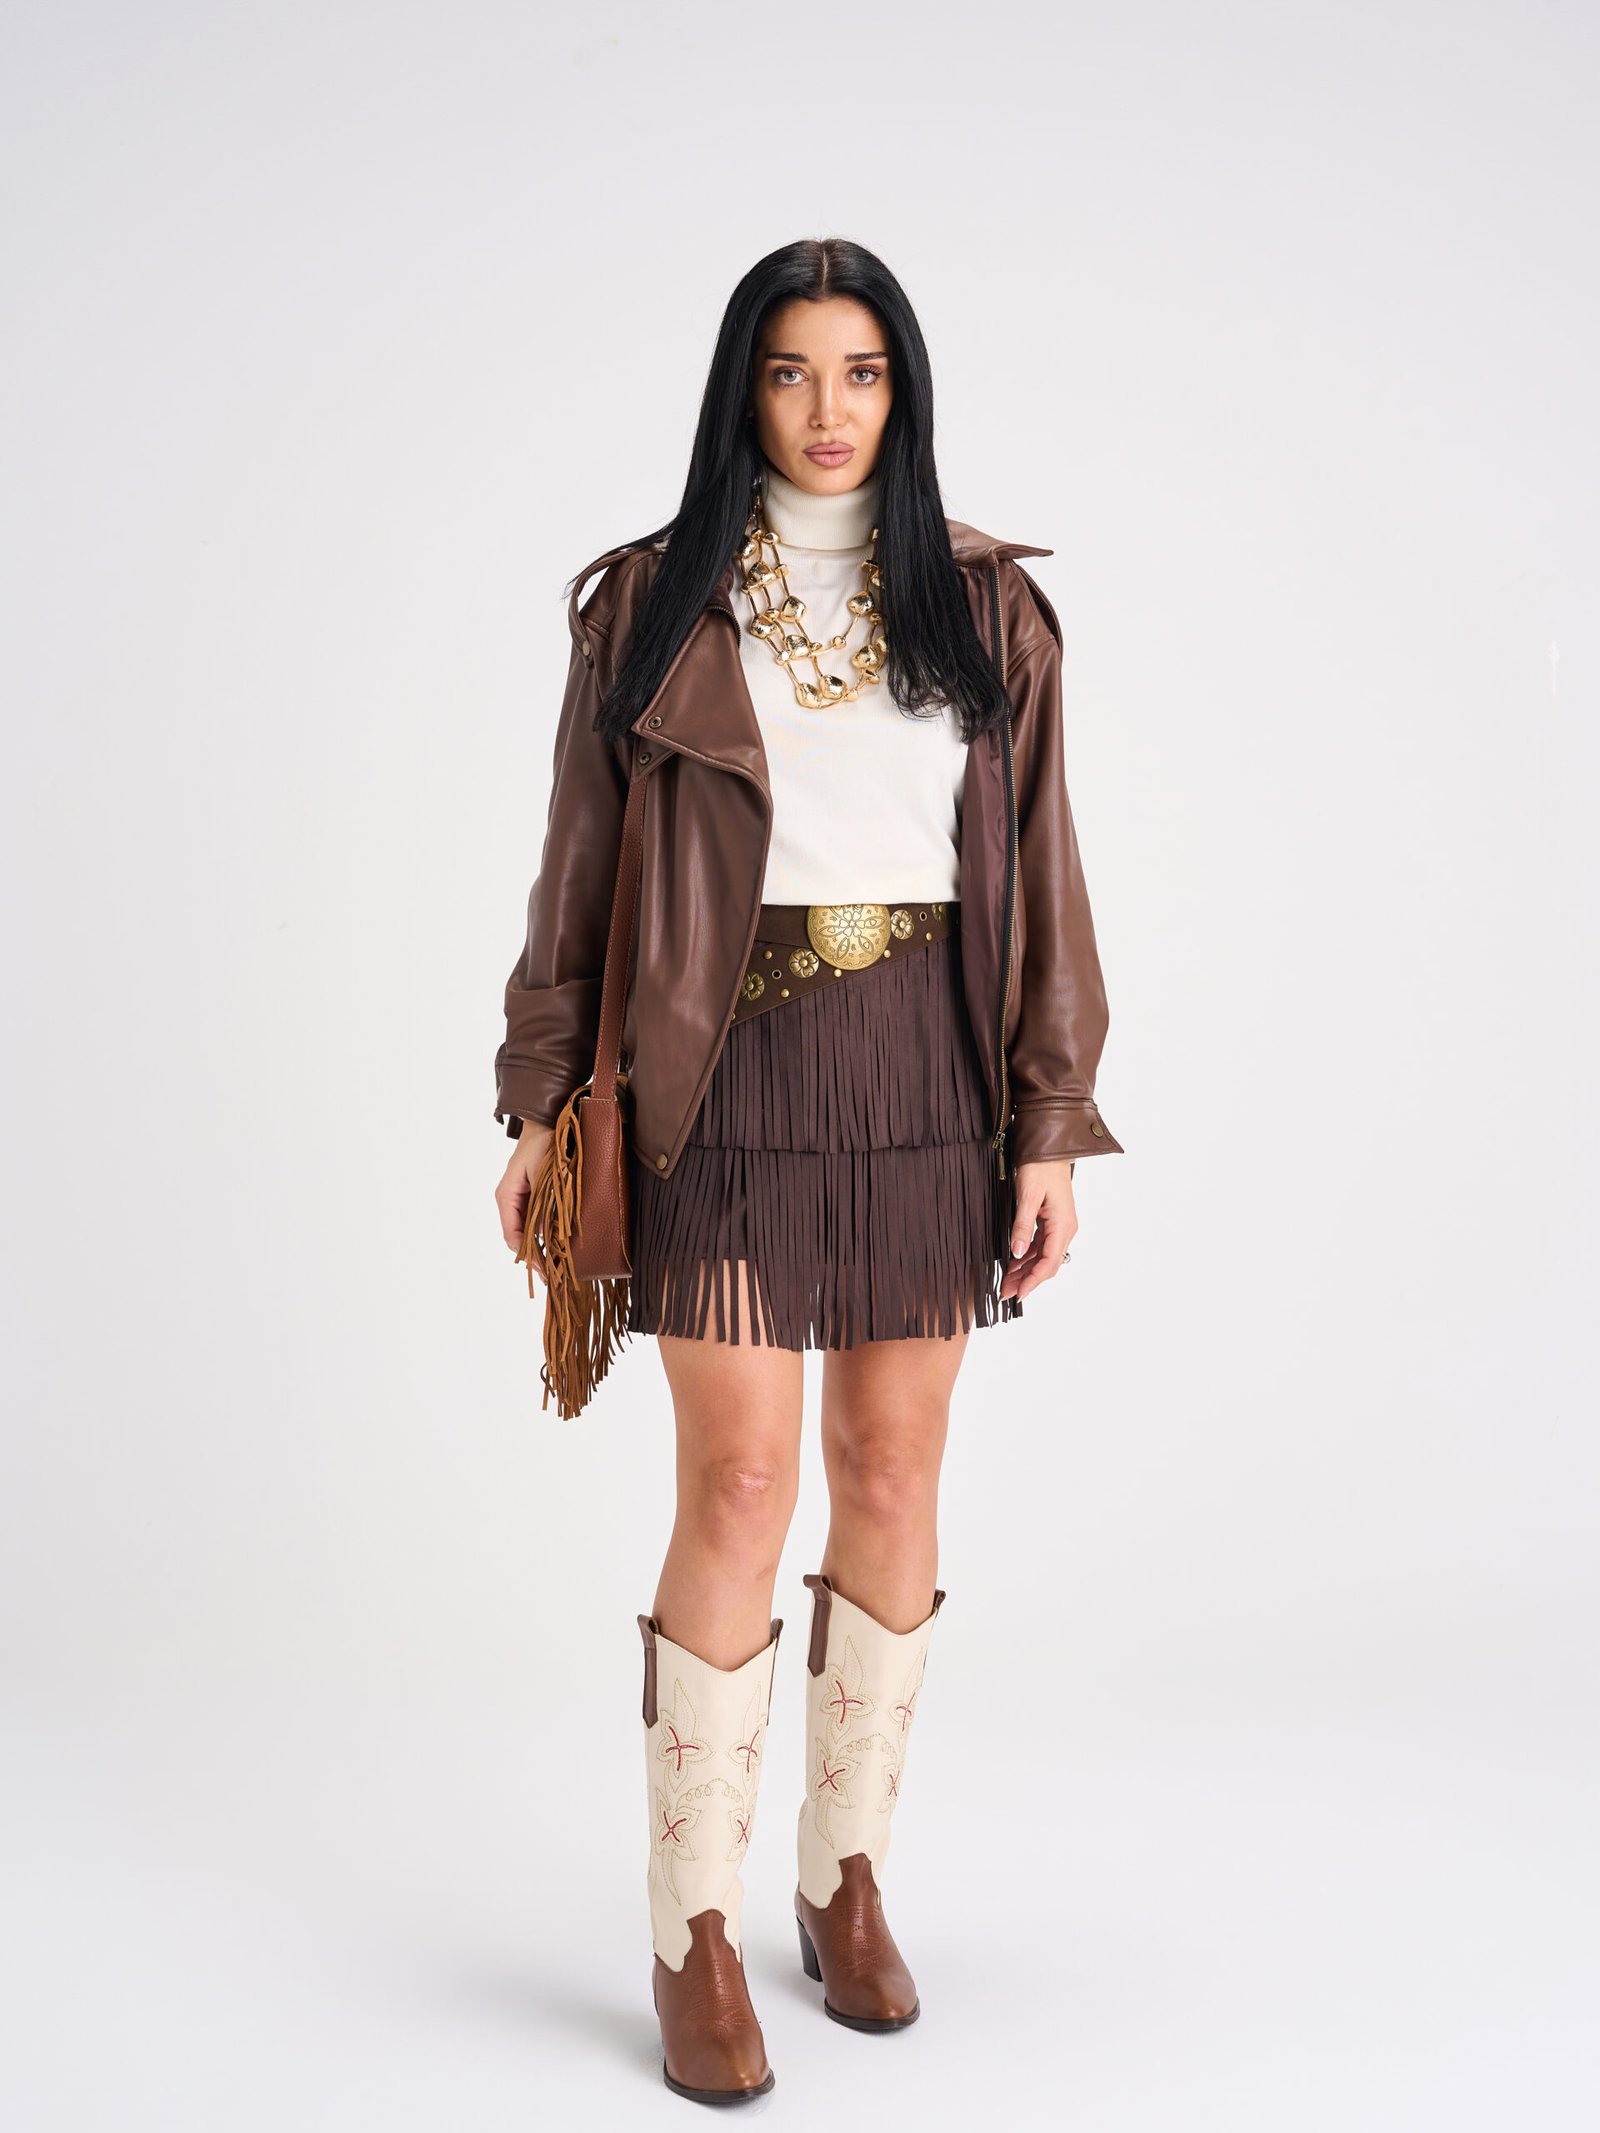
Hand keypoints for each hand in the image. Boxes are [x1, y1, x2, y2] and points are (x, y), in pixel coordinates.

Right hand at [495, 1119, 554, 1284]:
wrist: (547, 1121)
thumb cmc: (543, 1143)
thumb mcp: (542, 1175)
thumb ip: (541, 1203)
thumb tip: (545, 1234)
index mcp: (506, 1197)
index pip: (513, 1236)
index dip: (528, 1256)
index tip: (543, 1271)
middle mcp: (510, 1201)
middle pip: (520, 1238)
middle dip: (535, 1258)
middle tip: (552, 1278)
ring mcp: (521, 1199)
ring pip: (528, 1231)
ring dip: (541, 1248)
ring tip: (556, 1267)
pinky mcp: (533, 1196)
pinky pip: (537, 1220)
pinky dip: (546, 1234)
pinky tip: (558, 1245)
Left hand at [999, 1159, 1078, 1303]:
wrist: (1049, 1149)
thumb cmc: (1040, 1168)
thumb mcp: (1027, 1196)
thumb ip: (1022, 1226)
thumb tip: (1016, 1253)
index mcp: (1063, 1225)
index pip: (1049, 1263)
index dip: (1033, 1281)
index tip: (1018, 1294)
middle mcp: (1065, 1229)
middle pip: (1047, 1264)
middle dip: (1027, 1280)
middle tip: (1005, 1292)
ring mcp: (1059, 1226)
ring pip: (1043, 1257)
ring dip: (1025, 1271)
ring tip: (1006, 1282)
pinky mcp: (1051, 1221)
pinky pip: (1040, 1246)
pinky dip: (1027, 1257)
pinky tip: (1013, 1263)